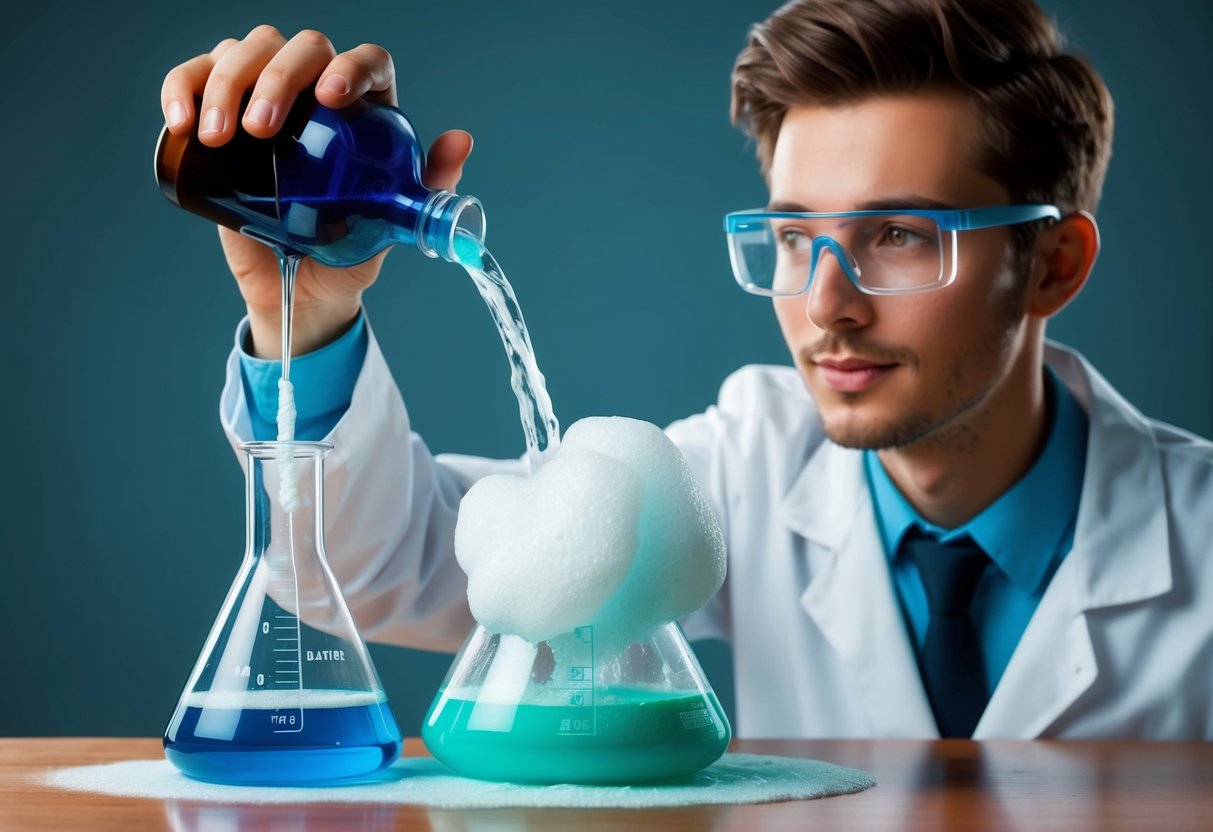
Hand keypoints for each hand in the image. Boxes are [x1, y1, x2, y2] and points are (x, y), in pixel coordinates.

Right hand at [160, 25, 474, 356]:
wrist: (300, 288)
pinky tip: (181, 121)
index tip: (331, 98)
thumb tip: (460, 141)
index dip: (350, 66)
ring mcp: (265, 99)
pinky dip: (182, 87)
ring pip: (243, 52)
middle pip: (299, 47)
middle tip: (262, 128)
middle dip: (278, 77)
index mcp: (367, 111)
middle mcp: (316, 92)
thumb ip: (428, 188)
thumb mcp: (392, 226)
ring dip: (225, 82)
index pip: (365, 62)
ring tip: (217, 136)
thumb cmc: (349, 251)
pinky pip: (194, 78)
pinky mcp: (219, 116)